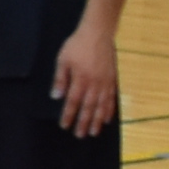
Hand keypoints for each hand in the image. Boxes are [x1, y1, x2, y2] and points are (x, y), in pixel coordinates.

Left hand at [51, 17, 122, 140]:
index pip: (72, 101)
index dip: (68, 114)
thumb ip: (60, 79)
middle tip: (80, 135)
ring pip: (101, 105)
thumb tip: (56, 96)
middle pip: (88, 107)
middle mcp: (94, 83)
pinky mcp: (112, 79)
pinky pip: (111, 98)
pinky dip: (109, 110)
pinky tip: (107, 118)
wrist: (98, 33)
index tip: (64, 126)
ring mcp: (105, 82)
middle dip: (84, 122)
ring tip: (94, 132)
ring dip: (97, 120)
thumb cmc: (77, 45)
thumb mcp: (63, 59)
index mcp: (80, 79)